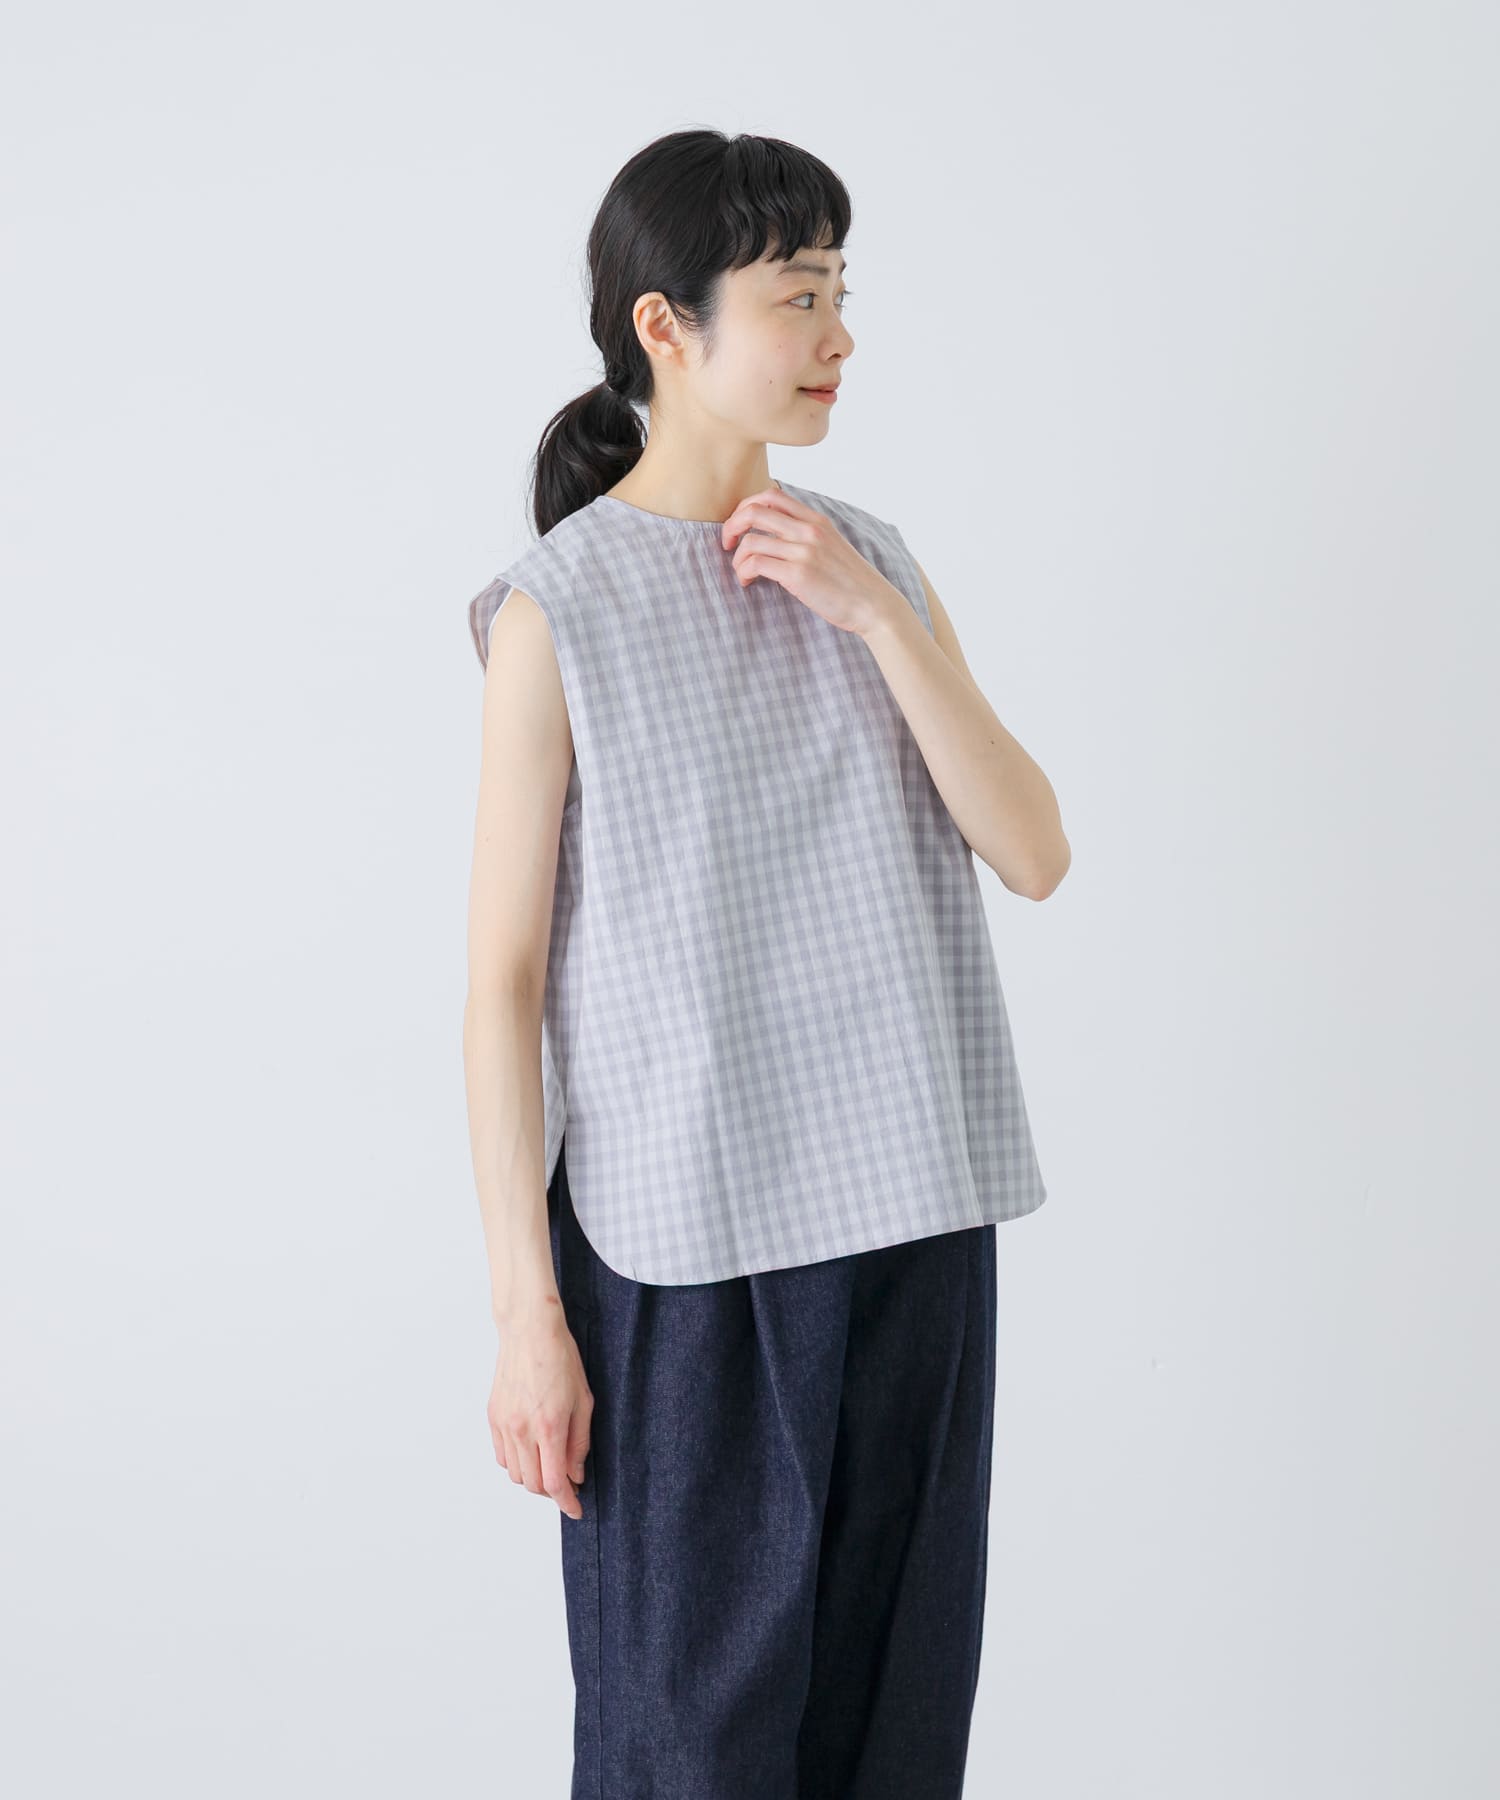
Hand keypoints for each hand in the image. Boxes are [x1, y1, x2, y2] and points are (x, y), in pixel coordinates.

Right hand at [489, 1310, 592, 1519]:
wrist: (529, 1332)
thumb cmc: (561, 1359)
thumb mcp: (584, 1401)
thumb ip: (579, 1442)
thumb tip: (575, 1474)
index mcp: (549, 1426)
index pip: (555, 1482)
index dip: (567, 1502)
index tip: (576, 1510)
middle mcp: (523, 1430)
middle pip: (533, 1484)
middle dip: (552, 1493)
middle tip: (568, 1485)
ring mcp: (504, 1424)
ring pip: (515, 1473)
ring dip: (533, 1479)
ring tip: (549, 1467)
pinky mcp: (493, 1417)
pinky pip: (501, 1456)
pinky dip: (516, 1464)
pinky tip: (530, 1453)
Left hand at [720, 486, 903, 636]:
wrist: (873, 604)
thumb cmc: (851, 581)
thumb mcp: (832, 545)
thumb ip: (807, 535)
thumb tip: (776, 534)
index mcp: (816, 520)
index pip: (771, 495)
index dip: (747, 506)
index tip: (741, 525)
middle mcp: (809, 530)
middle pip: (754, 511)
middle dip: (732, 526)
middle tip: (728, 544)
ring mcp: (803, 551)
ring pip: (751, 540)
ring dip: (737, 557)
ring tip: (742, 572)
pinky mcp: (797, 574)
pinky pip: (756, 563)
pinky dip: (744, 572)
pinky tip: (748, 582)